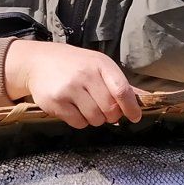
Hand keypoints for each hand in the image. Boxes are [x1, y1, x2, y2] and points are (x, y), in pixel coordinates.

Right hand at [3, 40, 143, 127]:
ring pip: (95, 119)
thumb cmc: (75, 64)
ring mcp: (69, 88)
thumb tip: (145, 98)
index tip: (135, 117)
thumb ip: (119, 83)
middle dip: (111, 115)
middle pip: (110, 109)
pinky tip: (74, 108)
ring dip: (95, 119)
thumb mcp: (98, 65)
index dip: (131, 107)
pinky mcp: (55, 102)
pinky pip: (78, 123)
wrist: (38, 61)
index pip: (122, 90)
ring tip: (87, 106)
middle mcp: (85, 75)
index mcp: (100, 64)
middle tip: (105, 111)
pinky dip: (80, 121)